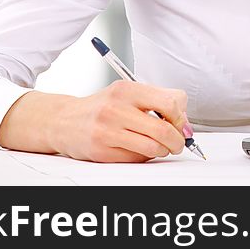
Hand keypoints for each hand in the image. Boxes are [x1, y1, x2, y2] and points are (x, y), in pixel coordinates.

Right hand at [52, 80, 188, 162]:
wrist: (65, 120)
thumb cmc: (101, 107)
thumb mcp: (128, 93)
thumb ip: (157, 101)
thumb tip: (184, 122)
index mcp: (126, 89)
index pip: (170, 102)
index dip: (181, 118)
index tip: (182, 125)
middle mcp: (116, 108)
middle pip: (164, 129)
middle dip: (178, 141)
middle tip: (178, 143)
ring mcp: (107, 131)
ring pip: (153, 147)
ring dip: (163, 150)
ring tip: (160, 147)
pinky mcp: (101, 151)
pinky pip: (136, 159)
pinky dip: (145, 157)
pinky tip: (139, 149)